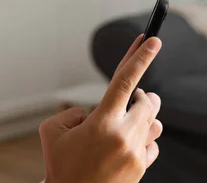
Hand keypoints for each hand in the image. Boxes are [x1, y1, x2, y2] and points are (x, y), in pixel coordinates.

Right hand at [40, 35, 162, 182]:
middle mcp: (124, 135)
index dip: (141, 57)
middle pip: (148, 101)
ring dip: (144, 115)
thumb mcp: (51, 130)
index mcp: (101, 122)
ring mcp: (136, 153)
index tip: (154, 40)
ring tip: (126, 121)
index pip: (126, 81)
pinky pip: (153, 144)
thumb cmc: (59, 164)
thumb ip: (71, 111)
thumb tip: (92, 113)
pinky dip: (144, 137)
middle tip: (132, 96)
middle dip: (142, 95)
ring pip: (155, 122)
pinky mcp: (142, 167)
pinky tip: (128, 142)